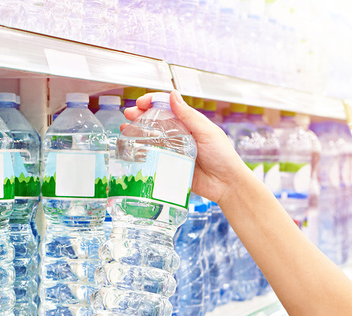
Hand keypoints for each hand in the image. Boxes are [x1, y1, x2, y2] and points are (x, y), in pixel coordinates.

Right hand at [123, 91, 250, 204]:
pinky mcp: (169, 166)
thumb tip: (173, 95)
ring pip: (151, 138)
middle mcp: (179, 135)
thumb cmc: (222, 155)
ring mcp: (173, 150)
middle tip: (128, 115)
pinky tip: (131, 149)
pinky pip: (153, 158)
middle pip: (155, 121)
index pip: (168, 107)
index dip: (153, 102)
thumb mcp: (206, 131)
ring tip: (125, 130)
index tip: (141, 102)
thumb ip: (189, 115)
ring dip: (136, 132)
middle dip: (140, 116)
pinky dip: (141, 152)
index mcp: (189, 123)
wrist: (226, 183)